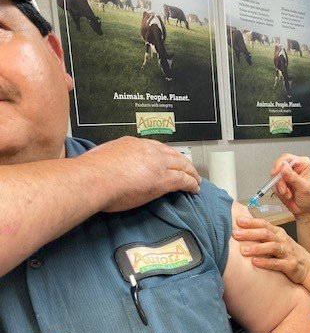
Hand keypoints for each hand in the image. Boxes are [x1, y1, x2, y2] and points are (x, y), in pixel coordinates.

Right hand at [78, 136, 201, 212]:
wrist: (92, 179)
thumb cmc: (89, 174)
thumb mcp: (101, 158)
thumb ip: (111, 161)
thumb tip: (109, 167)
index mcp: (132, 143)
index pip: (155, 147)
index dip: (166, 154)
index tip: (170, 159)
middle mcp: (148, 150)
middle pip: (173, 154)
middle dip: (183, 162)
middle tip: (189, 169)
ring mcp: (157, 164)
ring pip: (182, 166)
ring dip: (191, 173)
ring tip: (196, 180)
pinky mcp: (163, 180)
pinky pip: (183, 180)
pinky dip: (191, 184)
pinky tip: (195, 188)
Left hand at [233, 216, 309, 284]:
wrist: (308, 267)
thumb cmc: (288, 253)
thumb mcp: (277, 241)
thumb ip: (263, 236)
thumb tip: (242, 230)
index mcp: (278, 233)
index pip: (264, 224)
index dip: (251, 222)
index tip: (237, 221)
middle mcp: (283, 240)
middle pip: (266, 234)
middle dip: (250, 233)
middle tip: (235, 234)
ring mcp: (287, 252)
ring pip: (271, 247)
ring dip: (256, 248)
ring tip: (243, 250)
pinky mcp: (290, 265)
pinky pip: (277, 263)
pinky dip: (266, 263)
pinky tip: (255, 263)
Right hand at [270, 154, 309, 217]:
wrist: (305, 210)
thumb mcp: (303, 187)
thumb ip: (293, 177)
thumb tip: (284, 168)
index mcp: (303, 164)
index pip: (287, 158)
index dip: (280, 165)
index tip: (276, 173)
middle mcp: (294, 167)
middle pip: (278, 167)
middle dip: (280, 181)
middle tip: (284, 190)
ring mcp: (286, 175)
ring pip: (275, 177)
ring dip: (280, 188)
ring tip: (289, 195)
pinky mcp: (280, 182)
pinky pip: (274, 184)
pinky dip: (278, 192)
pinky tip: (287, 195)